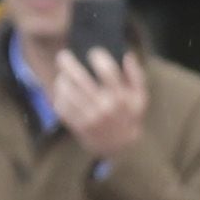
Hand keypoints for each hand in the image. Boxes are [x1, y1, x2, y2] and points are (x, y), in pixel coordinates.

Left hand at [44, 44, 153, 159]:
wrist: (119, 146)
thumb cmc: (128, 117)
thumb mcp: (140, 98)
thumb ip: (136, 76)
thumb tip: (127, 55)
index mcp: (120, 97)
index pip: (107, 71)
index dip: (98, 56)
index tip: (92, 52)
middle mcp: (104, 107)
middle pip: (81, 79)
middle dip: (68, 63)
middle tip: (63, 55)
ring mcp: (89, 118)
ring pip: (67, 92)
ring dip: (61, 79)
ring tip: (62, 75)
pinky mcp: (78, 126)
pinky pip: (62, 107)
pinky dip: (59, 96)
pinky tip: (61, 91)